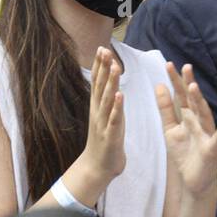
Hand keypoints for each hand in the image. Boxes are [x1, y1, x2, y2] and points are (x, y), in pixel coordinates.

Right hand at [71, 46, 125, 195]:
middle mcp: (98, 112)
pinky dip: (116, 107)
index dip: (100, 66)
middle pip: (101, 86)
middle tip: (104, 49)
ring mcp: (103, 123)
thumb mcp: (105, 118)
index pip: (98, 82)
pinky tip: (120, 96)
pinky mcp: (111, 135)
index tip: (102, 48)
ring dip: (111, 83)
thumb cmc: (104, 142)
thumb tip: (111, 87)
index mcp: (98, 107)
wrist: (97, 168)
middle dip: (103, 68)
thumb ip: (107, 102)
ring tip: (114, 67)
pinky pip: (114, 119)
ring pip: (107, 99)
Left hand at [157, 62, 216, 196]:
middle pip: (193, 101)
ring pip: (204, 115)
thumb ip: (166, 109)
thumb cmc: (185, 154)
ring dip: (200, 101)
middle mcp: (199, 123)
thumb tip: (159, 85)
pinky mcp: (212, 150)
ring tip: (194, 87)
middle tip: (185, 67)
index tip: (168, 64)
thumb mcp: (170, 129)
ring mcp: (206, 135)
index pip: (182, 96)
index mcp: (188, 118)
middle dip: (189, 85)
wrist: (194, 181)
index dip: (176, 81)